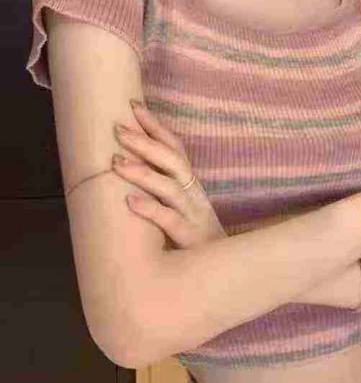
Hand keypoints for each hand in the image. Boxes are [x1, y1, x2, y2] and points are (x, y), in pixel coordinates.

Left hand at [112, 101, 226, 248]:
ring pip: (170, 188)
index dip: (156, 127)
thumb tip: (130, 167)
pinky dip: (150, 210)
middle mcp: (194, 196)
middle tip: (118, 129)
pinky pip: (169, 222)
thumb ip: (163, 191)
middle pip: (173, 161)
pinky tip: (129, 202)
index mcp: (192, 186)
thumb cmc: (195, 242)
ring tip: (116, 163)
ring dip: (143, 173)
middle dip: (145, 142)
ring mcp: (194, 216)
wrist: (223, 275)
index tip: (134, 107)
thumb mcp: (182, 210)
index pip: (175, 149)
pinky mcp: (190, 240)